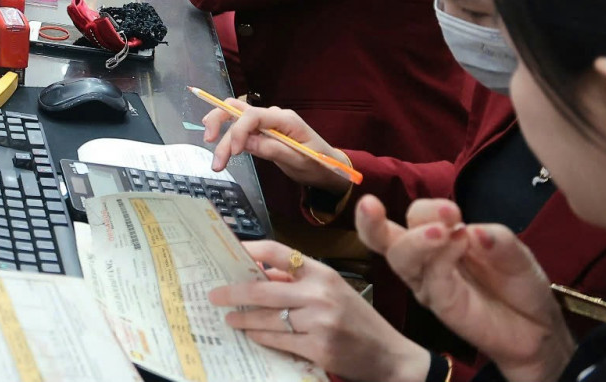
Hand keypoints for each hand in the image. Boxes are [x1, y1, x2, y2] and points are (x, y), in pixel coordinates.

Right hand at [201, 100, 352, 191]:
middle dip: (219, 124)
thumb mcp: (298, 160)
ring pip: (234, 118)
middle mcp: (272, 115)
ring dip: (221, 134)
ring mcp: (266, 122)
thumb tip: (244, 143)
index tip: (234, 152)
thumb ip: (271, 149)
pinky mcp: (262, 131)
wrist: (328, 168)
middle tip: (210, 146)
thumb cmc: (318, 164)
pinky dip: (228, 137)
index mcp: (284, 118)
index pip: (253, 115)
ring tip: (216, 161)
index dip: (239, 130)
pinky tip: (221, 148)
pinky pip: (240, 129)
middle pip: (237, 109)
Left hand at [209, 243, 433, 381]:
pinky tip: (251, 334)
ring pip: (267, 317)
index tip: (230, 251)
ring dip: (243, 318)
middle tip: (214, 294)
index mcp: (323, 273)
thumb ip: (299, 281)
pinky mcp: (318, 347)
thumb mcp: (334, 290)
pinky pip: (279, 340)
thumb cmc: (358, 321)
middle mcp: (320, 294)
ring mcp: (319, 322)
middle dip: (233, 291)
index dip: (251, 249)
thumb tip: (259, 273)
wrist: (391, 356)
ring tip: (228, 316)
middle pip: (263, 288)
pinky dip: (260, 336)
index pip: (279, 252)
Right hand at [356, 197, 574, 381]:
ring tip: (440, 232)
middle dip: (375, 221)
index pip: (416, 215)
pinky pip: (430, 280)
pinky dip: (441, 260)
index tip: (453, 211)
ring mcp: (429, 283)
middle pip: (385, 237)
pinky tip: (460, 248)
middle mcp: (425, 258)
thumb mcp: (517, 254)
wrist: (539, 328)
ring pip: (399, 258)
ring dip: (414, 240)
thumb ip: (499, 240)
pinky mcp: (441, 305)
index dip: (428, 208)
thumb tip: (474, 230)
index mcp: (439, 236)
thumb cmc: (519, 284)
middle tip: (390, 208)